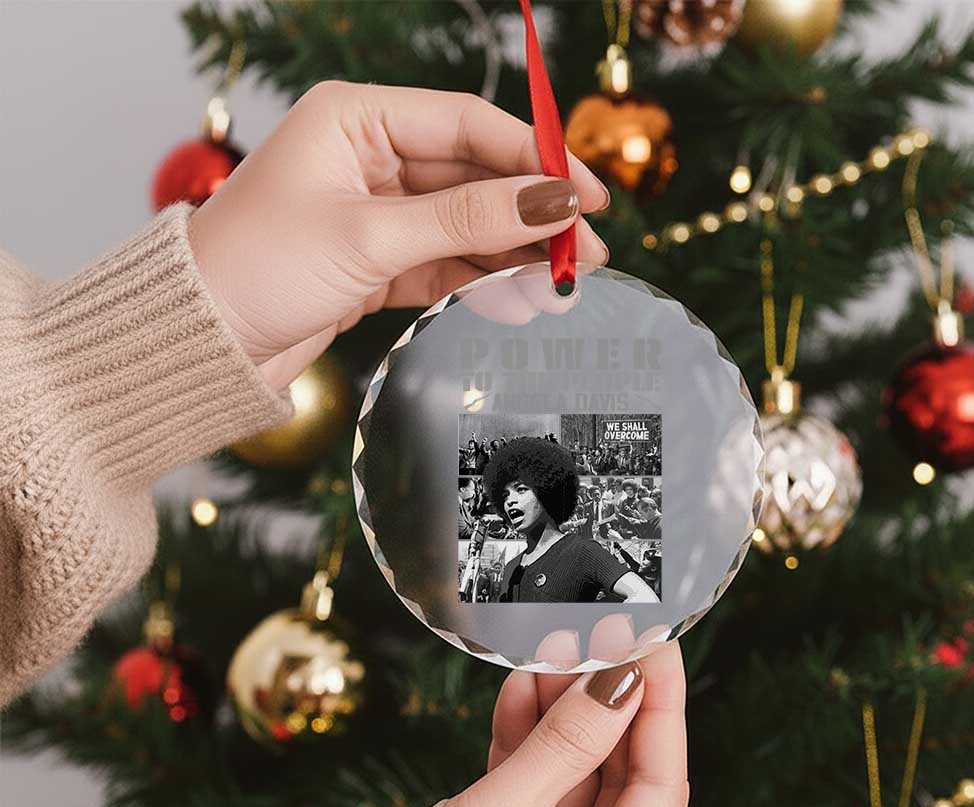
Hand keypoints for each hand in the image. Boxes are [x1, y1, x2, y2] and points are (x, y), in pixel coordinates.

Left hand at [187, 81, 609, 392]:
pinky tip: (523, 291)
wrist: (203, 341)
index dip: (535, 157)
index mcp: (356, 119)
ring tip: (570, 276)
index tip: (585, 193)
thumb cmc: (259, 267)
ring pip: (466, 222)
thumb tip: (550, 202)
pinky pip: (446, 260)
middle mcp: (370, 157)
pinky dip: (482, 276)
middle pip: (475, 175)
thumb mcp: (371, 236)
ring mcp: (376, 210)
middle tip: (590, 247)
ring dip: (516, 250)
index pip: (467, 124)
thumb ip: (466, 218)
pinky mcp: (378, 260)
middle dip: (533, 212)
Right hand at [365, 638, 687, 806]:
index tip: (654, 643)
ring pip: (575, 780)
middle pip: (619, 782)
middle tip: (602, 635)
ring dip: (562, 715)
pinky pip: (537, 793)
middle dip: (605, 704)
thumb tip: (620, 681)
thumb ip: (564, 745)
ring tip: (556, 648)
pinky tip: (524, 689)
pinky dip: (529, 744)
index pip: (658, 790)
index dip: (659, 707)